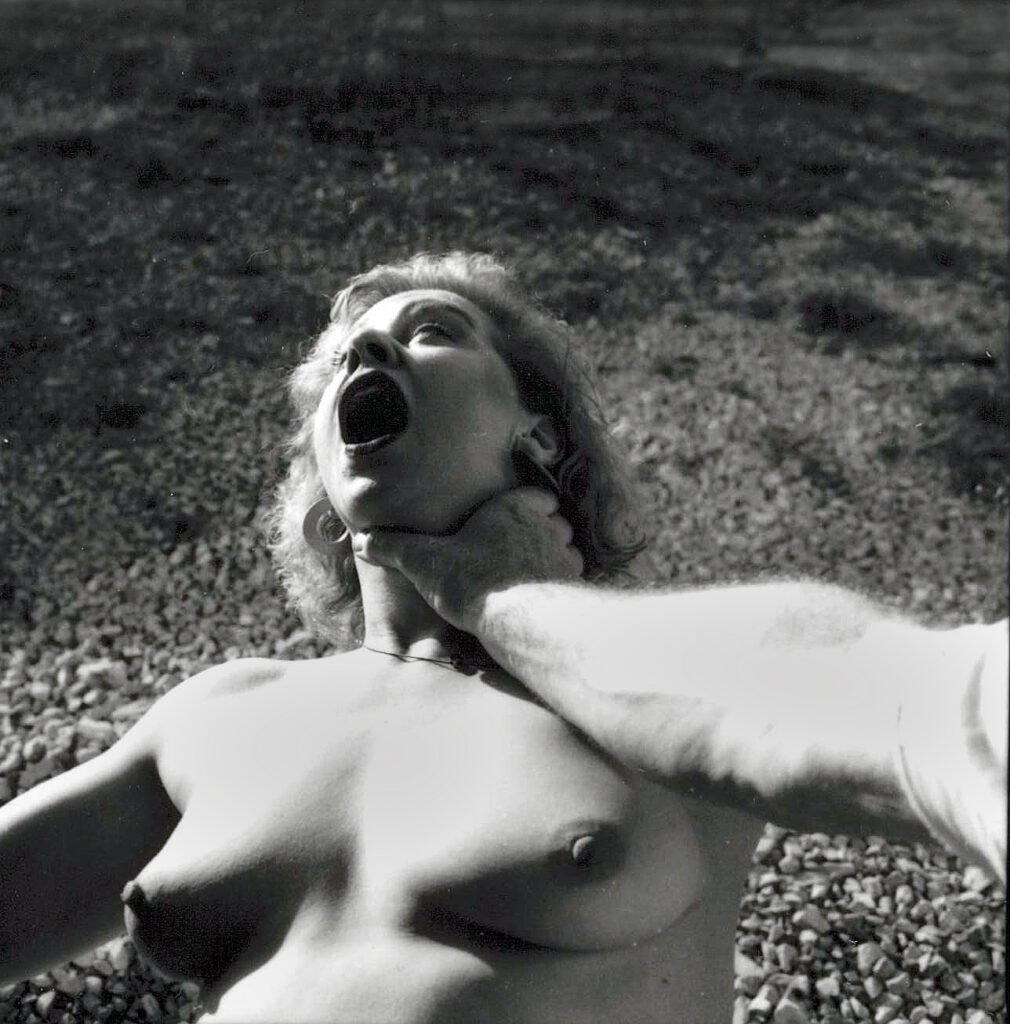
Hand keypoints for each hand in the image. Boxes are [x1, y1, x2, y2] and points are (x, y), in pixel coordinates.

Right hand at [355, 488, 582, 631]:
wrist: (515, 618)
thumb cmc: (470, 580)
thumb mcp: (421, 561)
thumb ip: (393, 548)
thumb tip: (363, 541)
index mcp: (514, 509)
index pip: (538, 496)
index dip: (532, 504)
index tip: (522, 513)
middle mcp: (545, 529)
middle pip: (559, 523)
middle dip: (547, 532)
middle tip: (527, 547)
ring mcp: (563, 559)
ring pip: (570, 552)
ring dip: (559, 560)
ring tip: (538, 575)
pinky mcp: (573, 589)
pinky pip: (574, 582)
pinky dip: (563, 588)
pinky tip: (547, 601)